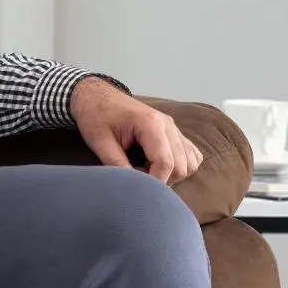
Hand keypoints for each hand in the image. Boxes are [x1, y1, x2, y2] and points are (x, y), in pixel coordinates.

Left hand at [69, 78, 202, 184]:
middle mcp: (167, 124)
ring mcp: (173, 127)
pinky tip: (157, 166)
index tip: (139, 191)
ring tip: (147, 172)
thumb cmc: (96, 116)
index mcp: (150, 124)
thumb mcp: (99, 142)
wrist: (97, 96)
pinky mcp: (173, 131)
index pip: (166, 163)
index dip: (155, 183)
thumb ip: (116, 165)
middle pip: (181, 166)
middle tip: (138, 181)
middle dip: (162, 181)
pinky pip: (190, 154)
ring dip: (172, 174)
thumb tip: (131, 188)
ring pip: (190, 162)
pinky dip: (180, 165)